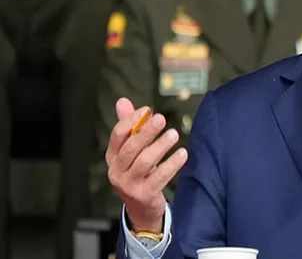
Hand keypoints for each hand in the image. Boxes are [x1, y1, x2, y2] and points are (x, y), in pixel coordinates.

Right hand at [105, 98, 187, 232]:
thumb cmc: (137, 172)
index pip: (117, 135)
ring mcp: (129, 184)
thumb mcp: (131, 150)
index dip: (131, 121)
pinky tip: (183, 154)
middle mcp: (117, 170)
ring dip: (160, 146)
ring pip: (145, 162)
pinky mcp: (144, 194)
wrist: (140, 207)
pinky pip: (159, 177)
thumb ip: (129, 126)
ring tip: (174, 134)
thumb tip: (122, 101)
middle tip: (162, 118)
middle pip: (131, 148)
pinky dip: (172, 164)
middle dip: (146, 132)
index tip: (148, 110)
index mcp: (112, 156)